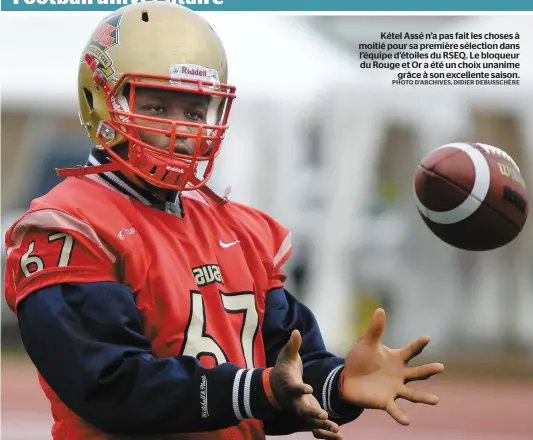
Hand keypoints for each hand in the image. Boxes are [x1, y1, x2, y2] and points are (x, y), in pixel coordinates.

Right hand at [270, 330, 341, 438]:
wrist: (276, 386)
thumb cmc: (283, 368)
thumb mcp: (287, 355)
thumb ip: (292, 345)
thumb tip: (296, 331)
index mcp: (290, 385)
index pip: (294, 388)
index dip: (301, 389)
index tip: (308, 388)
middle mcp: (295, 400)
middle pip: (302, 409)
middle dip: (312, 413)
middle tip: (323, 415)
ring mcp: (301, 409)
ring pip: (311, 422)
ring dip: (323, 426)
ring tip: (336, 430)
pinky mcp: (309, 415)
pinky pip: (317, 426)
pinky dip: (326, 433)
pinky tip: (339, 437)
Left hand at [340, 308, 443, 425]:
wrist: (347, 378)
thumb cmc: (360, 359)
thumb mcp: (366, 342)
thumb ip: (375, 329)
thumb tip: (380, 309)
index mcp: (396, 359)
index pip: (411, 351)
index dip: (418, 344)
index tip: (427, 338)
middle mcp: (400, 375)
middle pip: (418, 373)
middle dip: (429, 371)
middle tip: (441, 367)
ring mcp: (395, 389)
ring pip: (413, 394)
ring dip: (424, 398)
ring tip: (436, 400)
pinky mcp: (385, 401)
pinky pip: (395, 409)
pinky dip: (401, 416)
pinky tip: (407, 421)